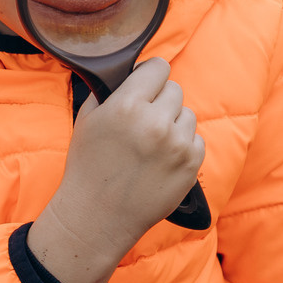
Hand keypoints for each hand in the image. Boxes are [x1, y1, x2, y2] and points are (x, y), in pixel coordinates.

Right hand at [26, 57, 205, 282]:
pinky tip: (160, 160)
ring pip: (187, 113)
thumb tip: (128, 74)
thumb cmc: (88, 167)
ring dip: (172, 123)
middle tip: (142, 121)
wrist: (98, 215)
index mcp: (128, 106)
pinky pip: (195, 138)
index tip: (143, 86)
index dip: (149, 75)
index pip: (158, 67)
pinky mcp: (192, 163)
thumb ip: (109, 92)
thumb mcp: (87, 121)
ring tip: (150, 144)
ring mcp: (178, 144)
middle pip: (174, 89)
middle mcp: (157, 122)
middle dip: (159, 101)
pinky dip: (182, 145)